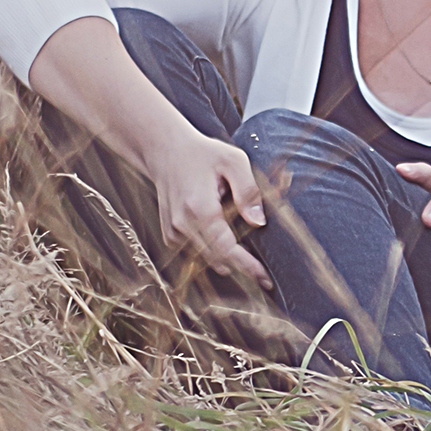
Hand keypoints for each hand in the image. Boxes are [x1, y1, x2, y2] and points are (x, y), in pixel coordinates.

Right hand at [152, 127, 271, 287]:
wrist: (164, 150)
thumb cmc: (203, 154)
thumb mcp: (233, 160)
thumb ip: (248, 190)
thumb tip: (258, 222)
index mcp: (200, 208)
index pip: (227, 250)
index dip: (248, 267)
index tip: (266, 280)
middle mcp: (183, 224)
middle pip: (218, 260)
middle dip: (241, 266)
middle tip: (262, 270)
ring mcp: (173, 232)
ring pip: (207, 260)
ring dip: (226, 258)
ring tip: (241, 245)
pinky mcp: (170, 235)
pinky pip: (196, 254)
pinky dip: (211, 251)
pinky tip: (218, 234)